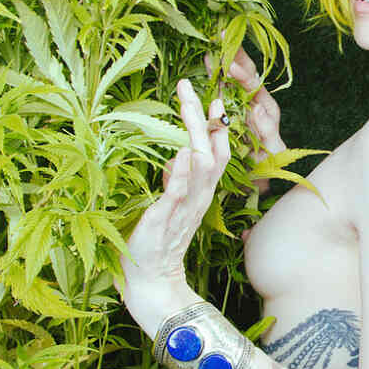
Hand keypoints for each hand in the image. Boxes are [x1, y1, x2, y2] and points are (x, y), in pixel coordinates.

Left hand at [118, 79, 229, 333]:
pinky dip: (181, 172)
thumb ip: (179, 180)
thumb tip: (180, 154)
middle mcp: (199, 196)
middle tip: (191, 87)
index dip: (216, 125)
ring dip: (195, 133)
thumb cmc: (158, 241)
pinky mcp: (165, 219)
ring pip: (201, 165)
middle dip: (203, 117)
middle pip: (212, 150)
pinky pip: (178, 193)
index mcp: (201, 192)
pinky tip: (180, 153)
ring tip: (189, 104)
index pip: (216, 152)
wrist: (152, 281)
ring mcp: (184, 207)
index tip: (213, 97)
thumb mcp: (172, 204)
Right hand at [217, 47, 286, 186]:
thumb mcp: (273, 149)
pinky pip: (219, 88)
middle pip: (245, 74)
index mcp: (266, 108)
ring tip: (213, 42)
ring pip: (231, 78)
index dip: (243, 76)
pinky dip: (214, 74)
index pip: (254, 87)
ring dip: (222, 60)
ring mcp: (240, 104)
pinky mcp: (227, 110)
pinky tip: (207, 59)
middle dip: (235, 56)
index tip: (231, 67)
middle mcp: (254, 101)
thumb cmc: (269, 163)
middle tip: (223, 36)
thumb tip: (256, 107)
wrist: (261, 173)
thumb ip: (267, 129)